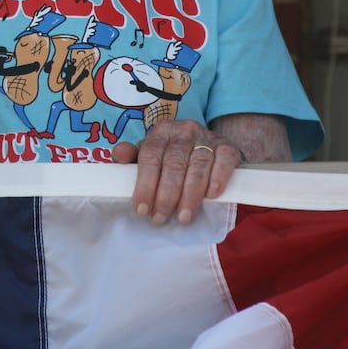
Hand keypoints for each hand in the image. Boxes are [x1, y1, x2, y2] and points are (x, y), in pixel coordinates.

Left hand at [113, 118, 241, 224]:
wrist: (209, 147)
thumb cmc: (174, 156)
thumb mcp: (152, 154)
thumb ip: (134, 157)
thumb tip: (118, 154)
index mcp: (161, 131)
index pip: (150, 157)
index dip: (145, 185)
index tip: (142, 209)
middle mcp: (184, 130)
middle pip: (173, 164)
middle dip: (166, 195)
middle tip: (160, 218)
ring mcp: (207, 137)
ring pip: (198, 165)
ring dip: (190, 194)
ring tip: (184, 217)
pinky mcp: (228, 147)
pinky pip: (224, 161)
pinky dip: (218, 178)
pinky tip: (212, 196)